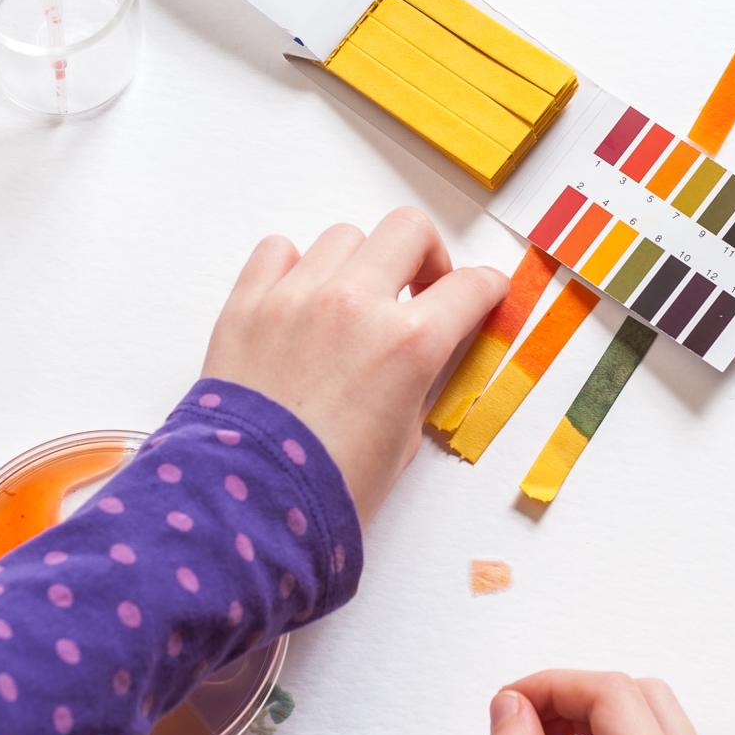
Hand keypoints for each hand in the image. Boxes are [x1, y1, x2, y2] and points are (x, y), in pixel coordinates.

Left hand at [201, 208, 506, 523]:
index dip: (487, 288)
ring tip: (348, 306)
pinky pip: (278, 250)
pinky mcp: (247, 303)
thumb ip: (419, 380)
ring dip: (358, 265)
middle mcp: (355, 304)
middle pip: (408, 230)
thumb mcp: (404, 439)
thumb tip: (424, 352)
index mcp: (408, 344)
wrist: (249, 504)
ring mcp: (297, 296)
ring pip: (344, 237)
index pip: (470, 287)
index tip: (483, 293)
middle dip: (425, 257)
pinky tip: (298, 301)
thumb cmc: (332, 487)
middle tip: (418, 291)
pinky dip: (294, 267)